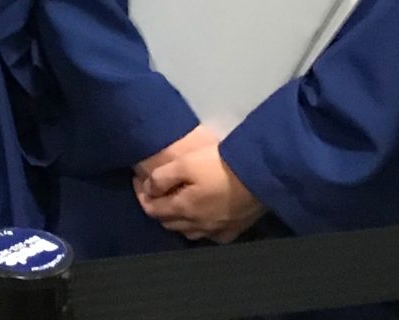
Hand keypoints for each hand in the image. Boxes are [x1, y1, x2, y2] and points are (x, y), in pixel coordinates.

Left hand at [138, 124, 264, 241]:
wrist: (260, 175)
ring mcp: (217, 231)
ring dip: (178, 220)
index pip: (152, 209)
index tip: (139, 180)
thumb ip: (162, 177)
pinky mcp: (234, 231)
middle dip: (158, 207)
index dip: (141, 195)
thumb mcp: (185, 163)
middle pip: (169, 222)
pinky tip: (203, 218)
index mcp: (183, 209)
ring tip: (177, 202)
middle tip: (156, 190)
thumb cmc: (219, 165)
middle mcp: (197, 226)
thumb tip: (148, 190)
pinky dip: (201, 228)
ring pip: (188, 232)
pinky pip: (210, 235)